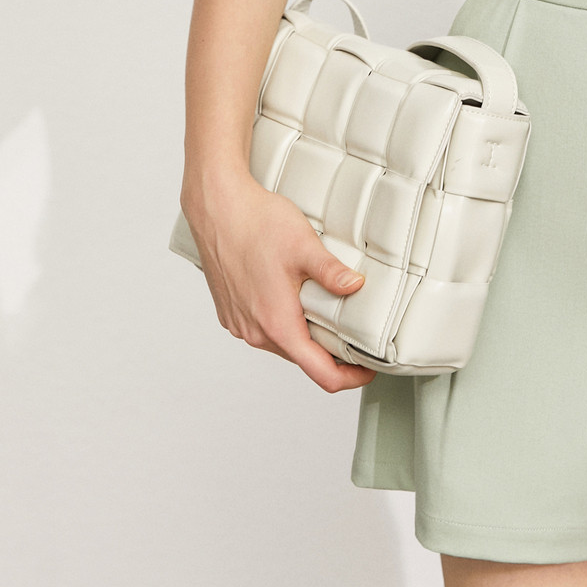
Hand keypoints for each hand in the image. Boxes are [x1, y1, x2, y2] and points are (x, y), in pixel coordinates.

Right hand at [181, 169, 376, 391]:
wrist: (218, 209)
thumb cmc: (257, 224)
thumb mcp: (304, 246)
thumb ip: (331, 272)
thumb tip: (357, 288)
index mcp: (277, 324)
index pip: (320, 373)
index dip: (349, 377)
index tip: (367, 370)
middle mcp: (255, 332)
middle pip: (302, 359)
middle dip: (331, 354)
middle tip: (355, 335)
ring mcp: (240, 324)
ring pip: (283, 344)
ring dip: (306, 336)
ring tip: (329, 313)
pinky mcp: (231, 313)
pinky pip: (264, 330)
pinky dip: (285, 323)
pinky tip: (296, 299)